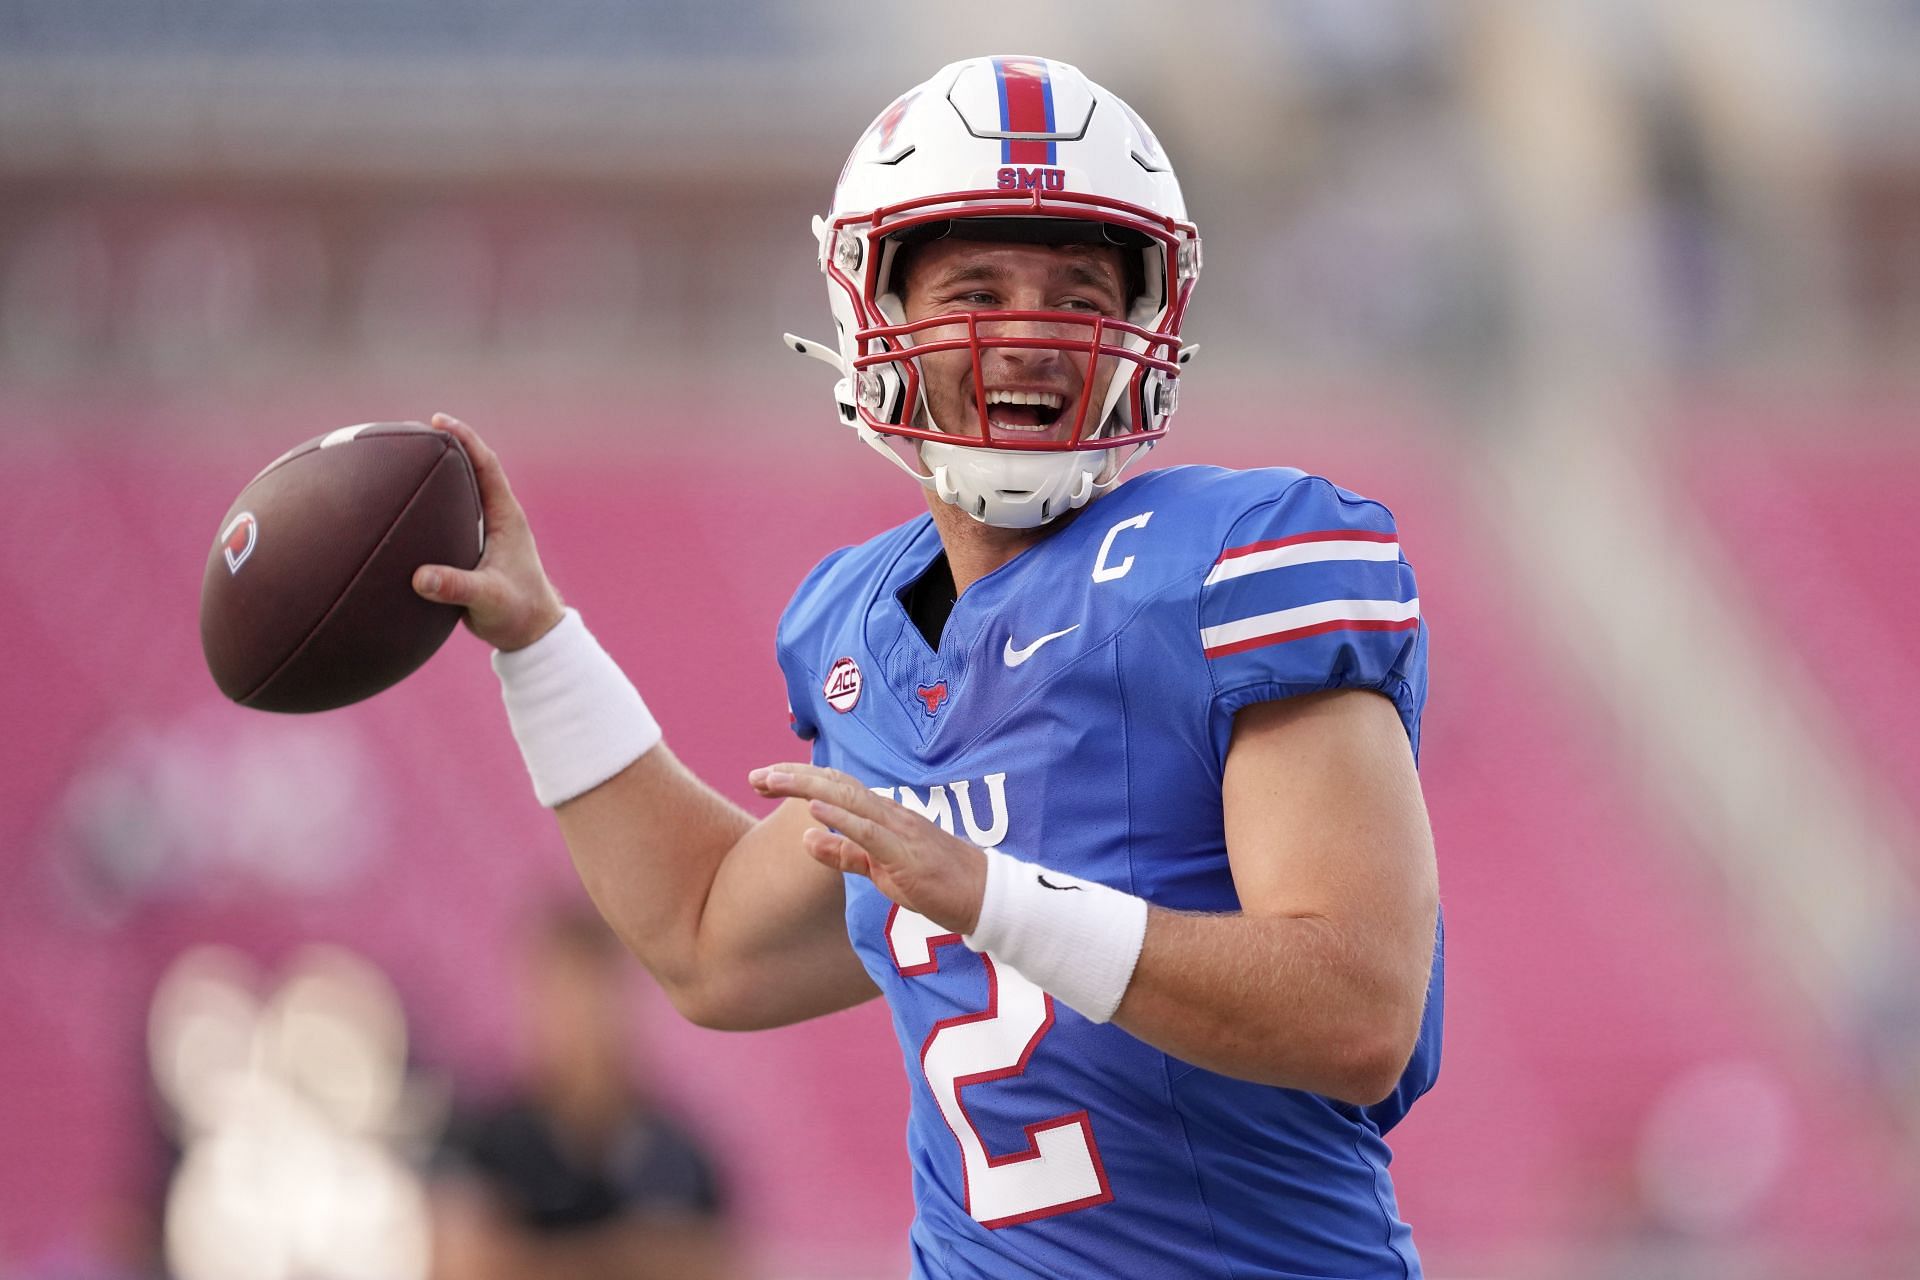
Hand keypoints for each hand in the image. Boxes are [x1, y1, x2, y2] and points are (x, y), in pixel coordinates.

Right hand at [411, 413, 567, 651]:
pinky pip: (448, 517)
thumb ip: (456, 588)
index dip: (465, 440)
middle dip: (446, 447)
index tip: (439, 421)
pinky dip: (429, 505)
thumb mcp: (488, 599)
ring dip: (436, 475)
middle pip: (472, 470)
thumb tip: (420, 578)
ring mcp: (484, 533)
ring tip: (403, 458)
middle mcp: (497, 519)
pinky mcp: (472, 549)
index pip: (486, 466)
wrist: (529, 635)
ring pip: (459, 493)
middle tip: (413, 430)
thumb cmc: (516, 614)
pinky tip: (401, 506)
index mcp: (506, 518)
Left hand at [749, 763, 988, 934]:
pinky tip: (814, 808)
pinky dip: (840, 817)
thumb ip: (844, 853)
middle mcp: (888, 812)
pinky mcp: (906, 853)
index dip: (798, 778)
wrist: (982, 895)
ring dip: (807, 786)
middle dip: (793, 776)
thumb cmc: (933, 881)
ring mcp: (899, 829)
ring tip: (772, 780)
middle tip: (755, 776)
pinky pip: (869, 831)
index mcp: (881, 814)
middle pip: (835, 783)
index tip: (763, 778)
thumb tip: (805, 837)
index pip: (835, 786)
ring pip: (848, 798)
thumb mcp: (878, 869)